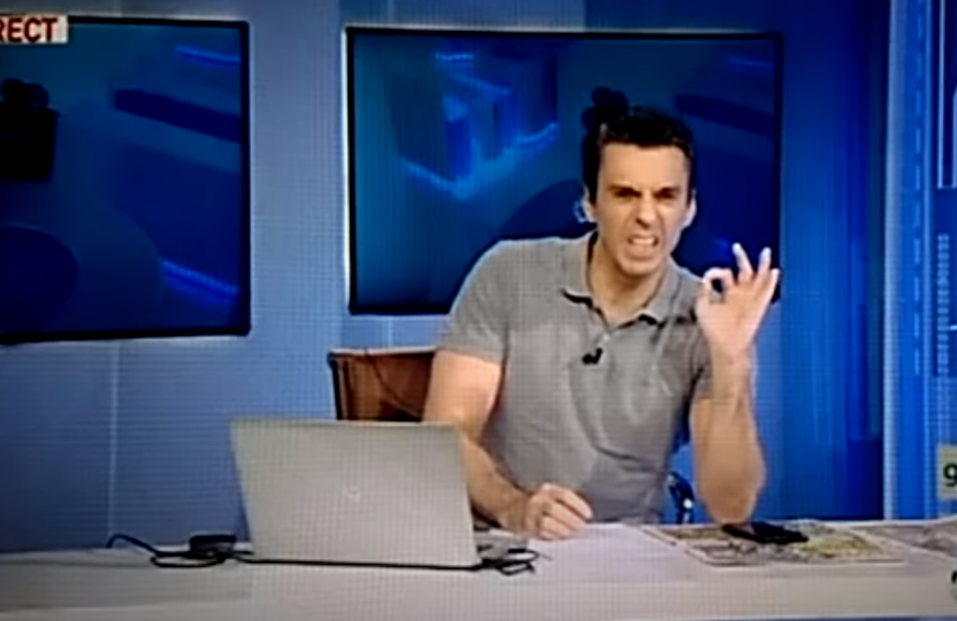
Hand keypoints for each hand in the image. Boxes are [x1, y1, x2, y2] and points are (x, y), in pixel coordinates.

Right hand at [498, 484, 592, 539]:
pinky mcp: (526, 527)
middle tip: (581, 527)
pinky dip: (553, 537)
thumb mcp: (551, 495)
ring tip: (572, 534)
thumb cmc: (537, 502)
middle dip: (571, 520)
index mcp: (547, 490)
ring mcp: (530, 514)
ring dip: (562, 530)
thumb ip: (567, 503)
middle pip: (555, 509)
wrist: (511, 506)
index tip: (588, 515)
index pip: (564, 495)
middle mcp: (537, 500)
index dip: (578, 505)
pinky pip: (540, 533)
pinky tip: (560, 538)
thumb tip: (584, 515)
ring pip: (546, 523)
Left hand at [696, 244, 779, 360]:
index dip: (716, 271)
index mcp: (728, 295)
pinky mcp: (759, 306)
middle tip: (737, 247)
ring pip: (759, 278)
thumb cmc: (714, 330)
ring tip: (765, 252)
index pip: (725, 275)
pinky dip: (771, 281)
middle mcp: (741, 295)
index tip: (711, 275)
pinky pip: (767, 291)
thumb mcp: (702, 305)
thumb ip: (703, 288)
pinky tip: (774, 271)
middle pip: (744, 273)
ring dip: (762, 265)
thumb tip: (706, 275)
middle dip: (741, 259)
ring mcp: (751, 300)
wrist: (727, 345)